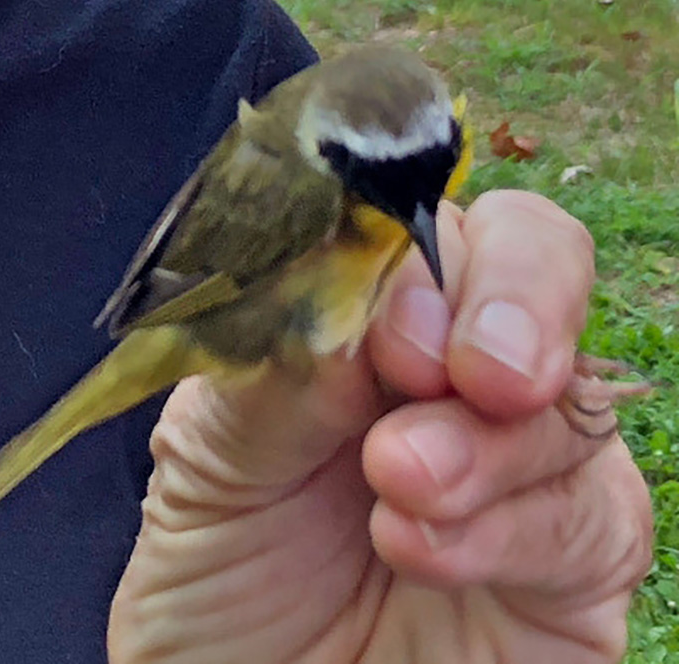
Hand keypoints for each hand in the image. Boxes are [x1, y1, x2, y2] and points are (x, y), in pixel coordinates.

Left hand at [108, 191, 651, 663]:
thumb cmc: (218, 576)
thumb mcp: (213, 454)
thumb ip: (279, 363)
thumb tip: (363, 292)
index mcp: (361, 326)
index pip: (425, 230)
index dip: (423, 259)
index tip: (387, 336)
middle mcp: (450, 372)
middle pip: (534, 258)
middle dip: (509, 298)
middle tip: (459, 373)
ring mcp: (520, 454)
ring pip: (572, 389)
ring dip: (492, 439)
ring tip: (402, 486)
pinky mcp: (573, 551)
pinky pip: (594, 509)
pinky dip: (515, 524)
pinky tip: (424, 550)